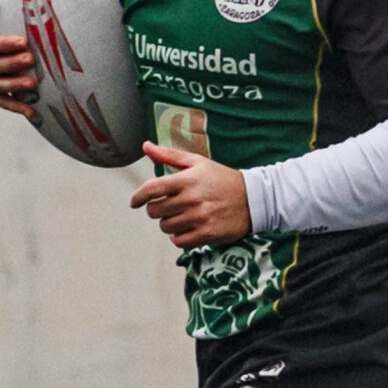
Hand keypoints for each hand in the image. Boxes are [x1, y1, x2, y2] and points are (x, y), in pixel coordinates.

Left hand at [130, 142, 250, 247]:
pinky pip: (179, 241)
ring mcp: (199, 218)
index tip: (134, 202)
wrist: (253, 199)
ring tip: (181, 216)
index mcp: (188, 179)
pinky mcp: (207, 234)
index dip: (138, 197)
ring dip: (169, 224)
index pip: (152, 189)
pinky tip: (187, 228)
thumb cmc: (221, 179)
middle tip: (167, 207)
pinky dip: (179, 237)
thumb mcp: (197, 162)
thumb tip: (145, 146)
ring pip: (166, 227)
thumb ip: (169, 155)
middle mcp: (192, 199)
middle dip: (156, 210)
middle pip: (155, 211)